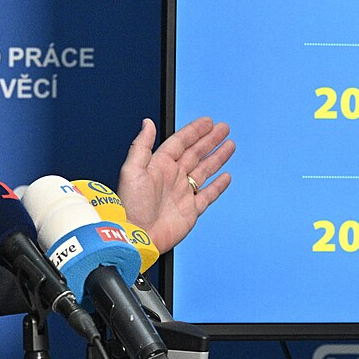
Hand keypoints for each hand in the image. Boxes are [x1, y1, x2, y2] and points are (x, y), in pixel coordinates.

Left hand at [116, 116, 234, 250]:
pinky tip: (225, 176)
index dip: (194, 131)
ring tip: (229, 145)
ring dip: (217, 157)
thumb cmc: (129, 207)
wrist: (136, 237)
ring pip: (204, 171)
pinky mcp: (191, 211)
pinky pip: (208, 195)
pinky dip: (218, 186)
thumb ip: (141, 146)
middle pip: (195, 153)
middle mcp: (172, 178)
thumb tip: (147, 123)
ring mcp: (183, 194)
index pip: (180, 143)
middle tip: (223, 128)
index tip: (207, 122)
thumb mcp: (131, 171)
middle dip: (210, 140)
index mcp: (159, 166)